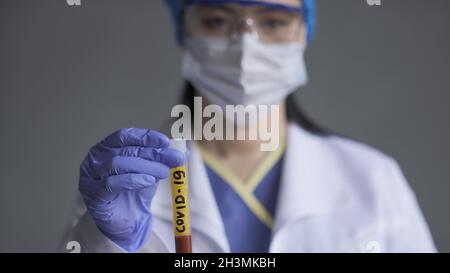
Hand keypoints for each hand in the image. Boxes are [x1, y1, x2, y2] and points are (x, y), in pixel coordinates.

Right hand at [79, 128, 183, 251]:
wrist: (129, 222)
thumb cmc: (135, 192)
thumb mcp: (150, 171)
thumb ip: (160, 160)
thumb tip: (181, 151)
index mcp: (107, 148)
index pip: (125, 136)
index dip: (146, 137)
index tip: (165, 142)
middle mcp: (95, 159)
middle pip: (125, 150)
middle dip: (152, 153)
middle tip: (174, 158)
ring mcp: (91, 176)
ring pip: (117, 164)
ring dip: (144, 166)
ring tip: (163, 172)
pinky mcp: (92, 194)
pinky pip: (111, 184)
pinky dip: (132, 180)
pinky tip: (148, 181)